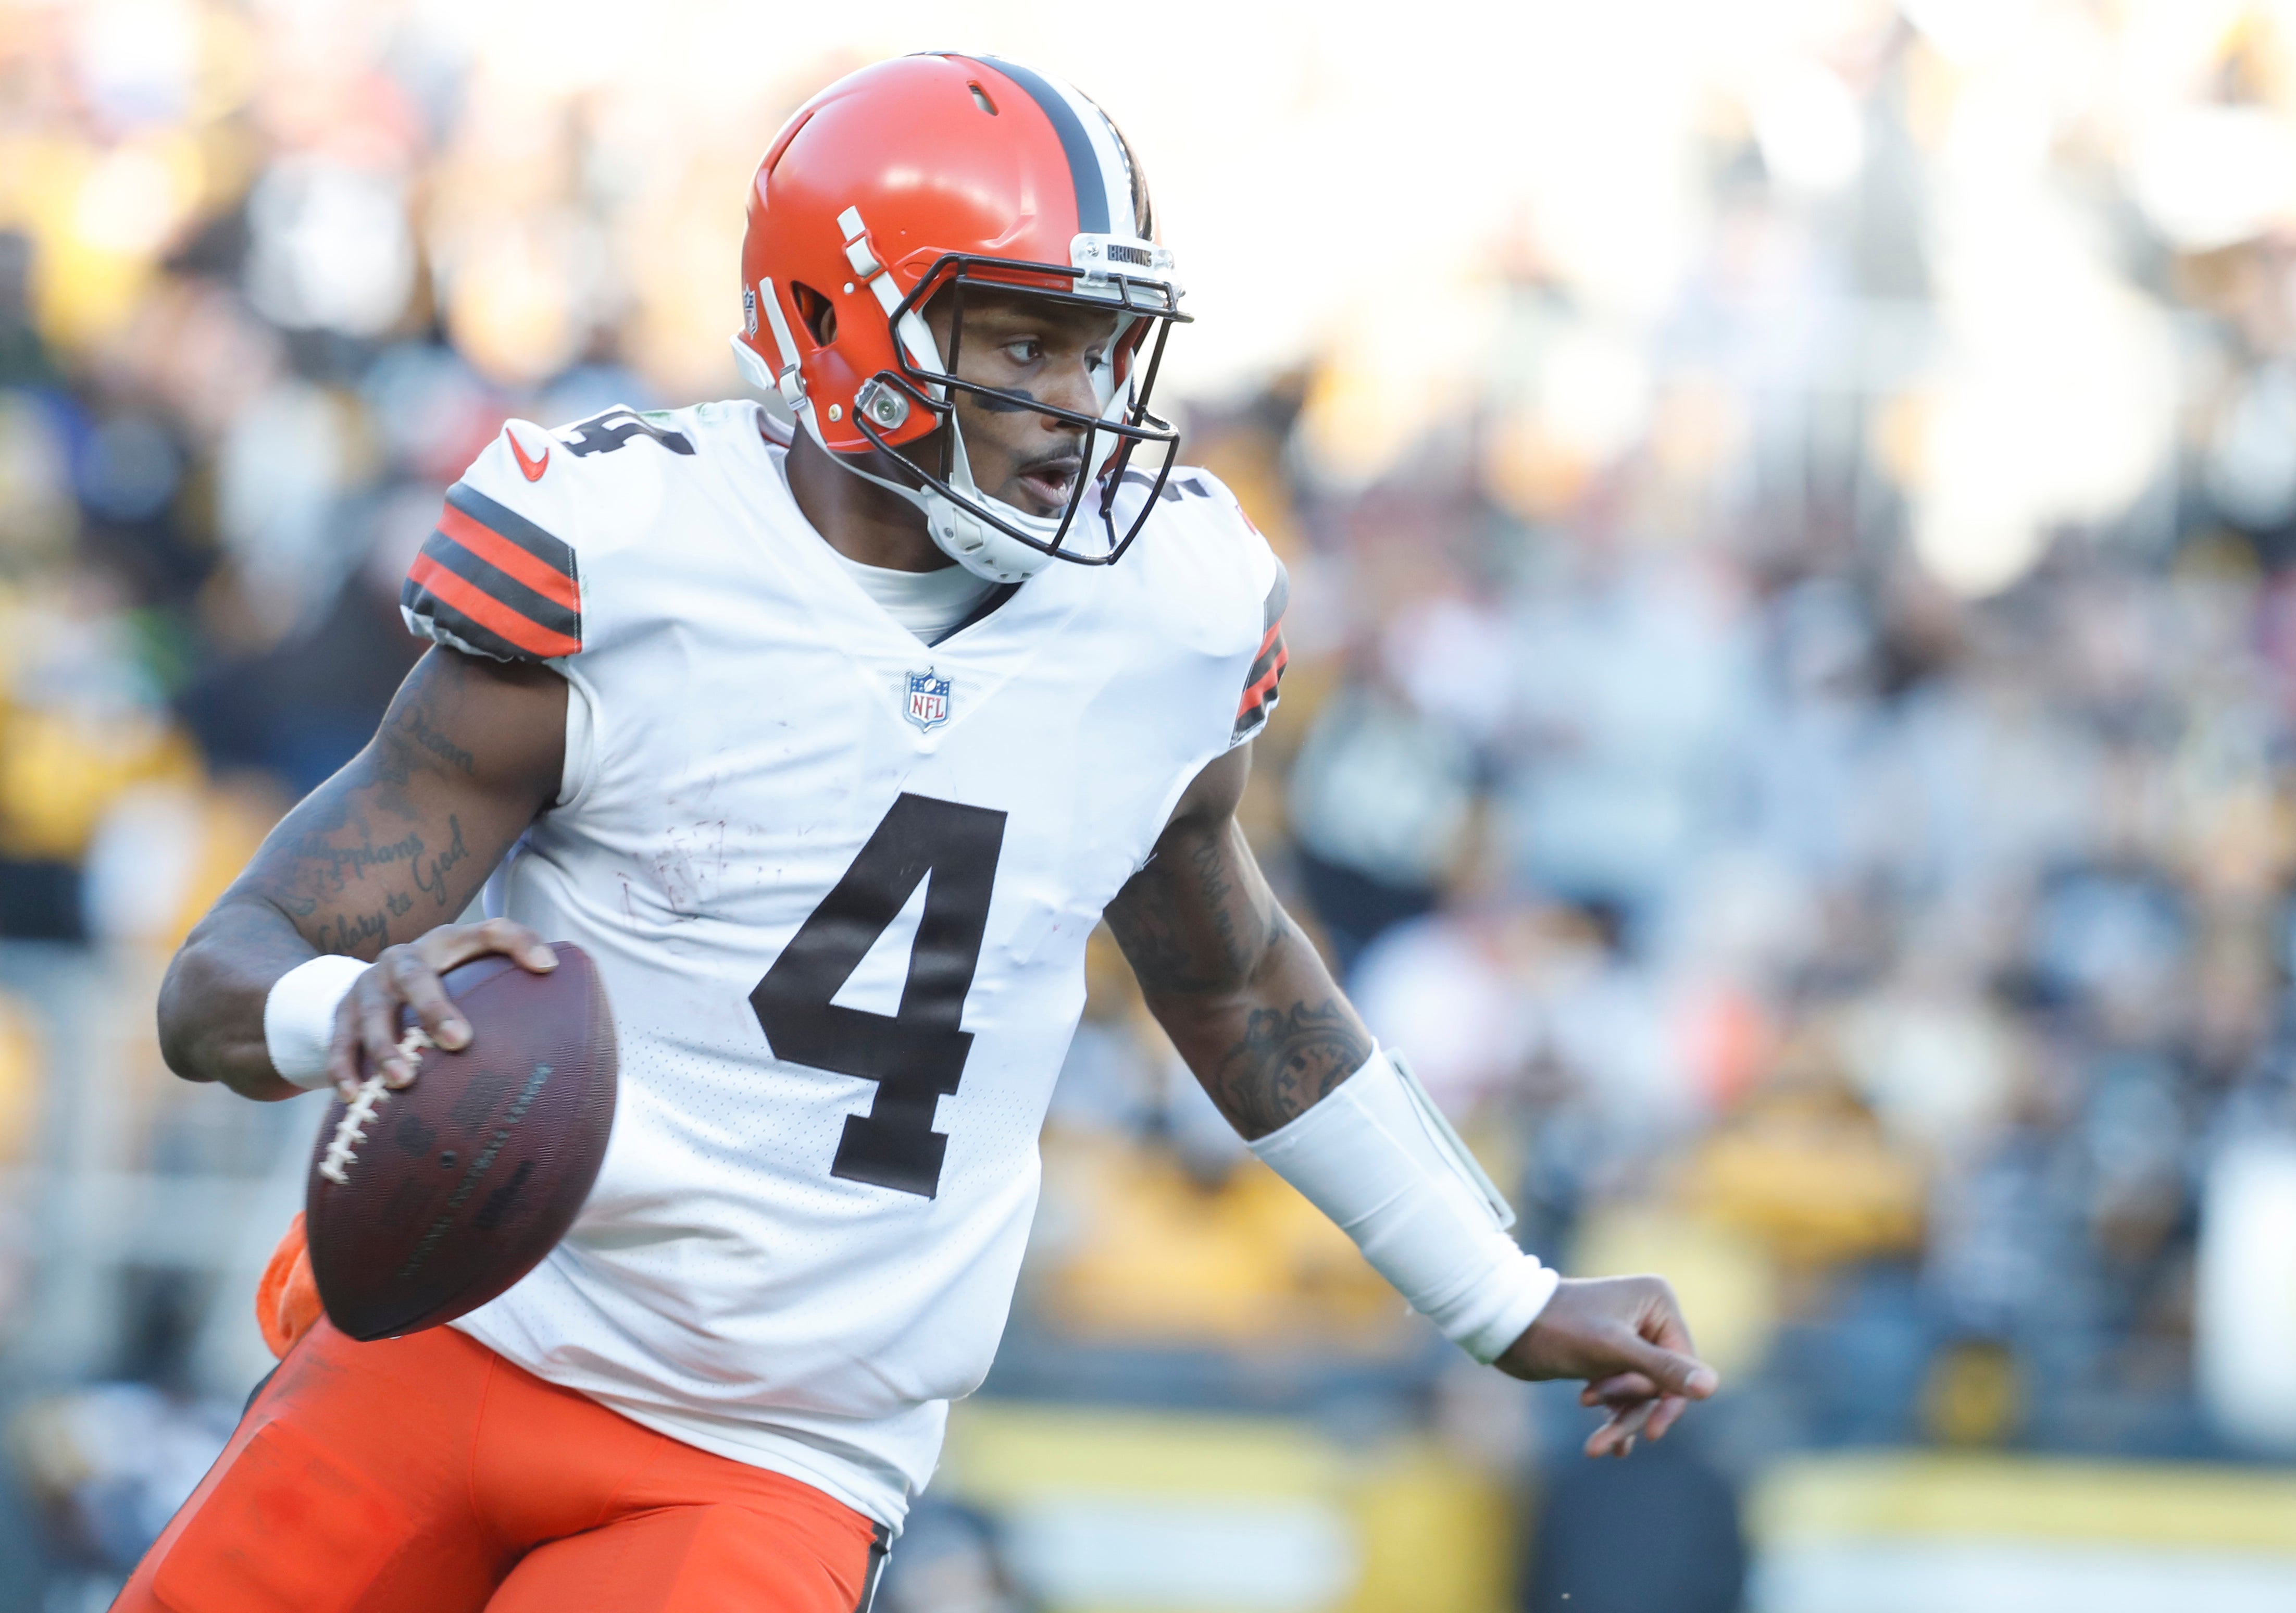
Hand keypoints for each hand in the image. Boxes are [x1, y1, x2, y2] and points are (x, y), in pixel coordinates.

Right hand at [325, 919, 556, 1098]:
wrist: (374, 987)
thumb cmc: (447, 987)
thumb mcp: (479, 977)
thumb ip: (517, 984)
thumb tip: (565, 1005)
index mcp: (448, 944)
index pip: (490, 932)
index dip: (520, 942)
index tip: (548, 967)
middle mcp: (404, 959)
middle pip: (416, 975)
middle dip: (434, 1007)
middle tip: (459, 1042)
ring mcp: (367, 986)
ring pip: (370, 1012)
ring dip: (384, 1047)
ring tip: (402, 1081)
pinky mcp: (339, 1014)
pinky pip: (337, 1042)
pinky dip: (345, 1068)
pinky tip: (354, 1096)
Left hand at [1493, 1275, 1720, 1459]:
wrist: (1505, 1325)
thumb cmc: (1559, 1329)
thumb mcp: (1613, 1351)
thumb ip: (1662, 1370)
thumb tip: (1712, 1387)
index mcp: (1658, 1303)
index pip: (1683, 1365)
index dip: (1668, 1402)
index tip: (1653, 1433)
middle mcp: (1648, 1316)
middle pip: (1660, 1381)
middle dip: (1632, 1411)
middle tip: (1601, 1442)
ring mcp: (1628, 1336)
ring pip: (1640, 1392)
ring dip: (1619, 1420)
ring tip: (1595, 1448)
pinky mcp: (1606, 1355)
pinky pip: (1623, 1393)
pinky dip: (1615, 1416)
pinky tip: (1609, 1446)